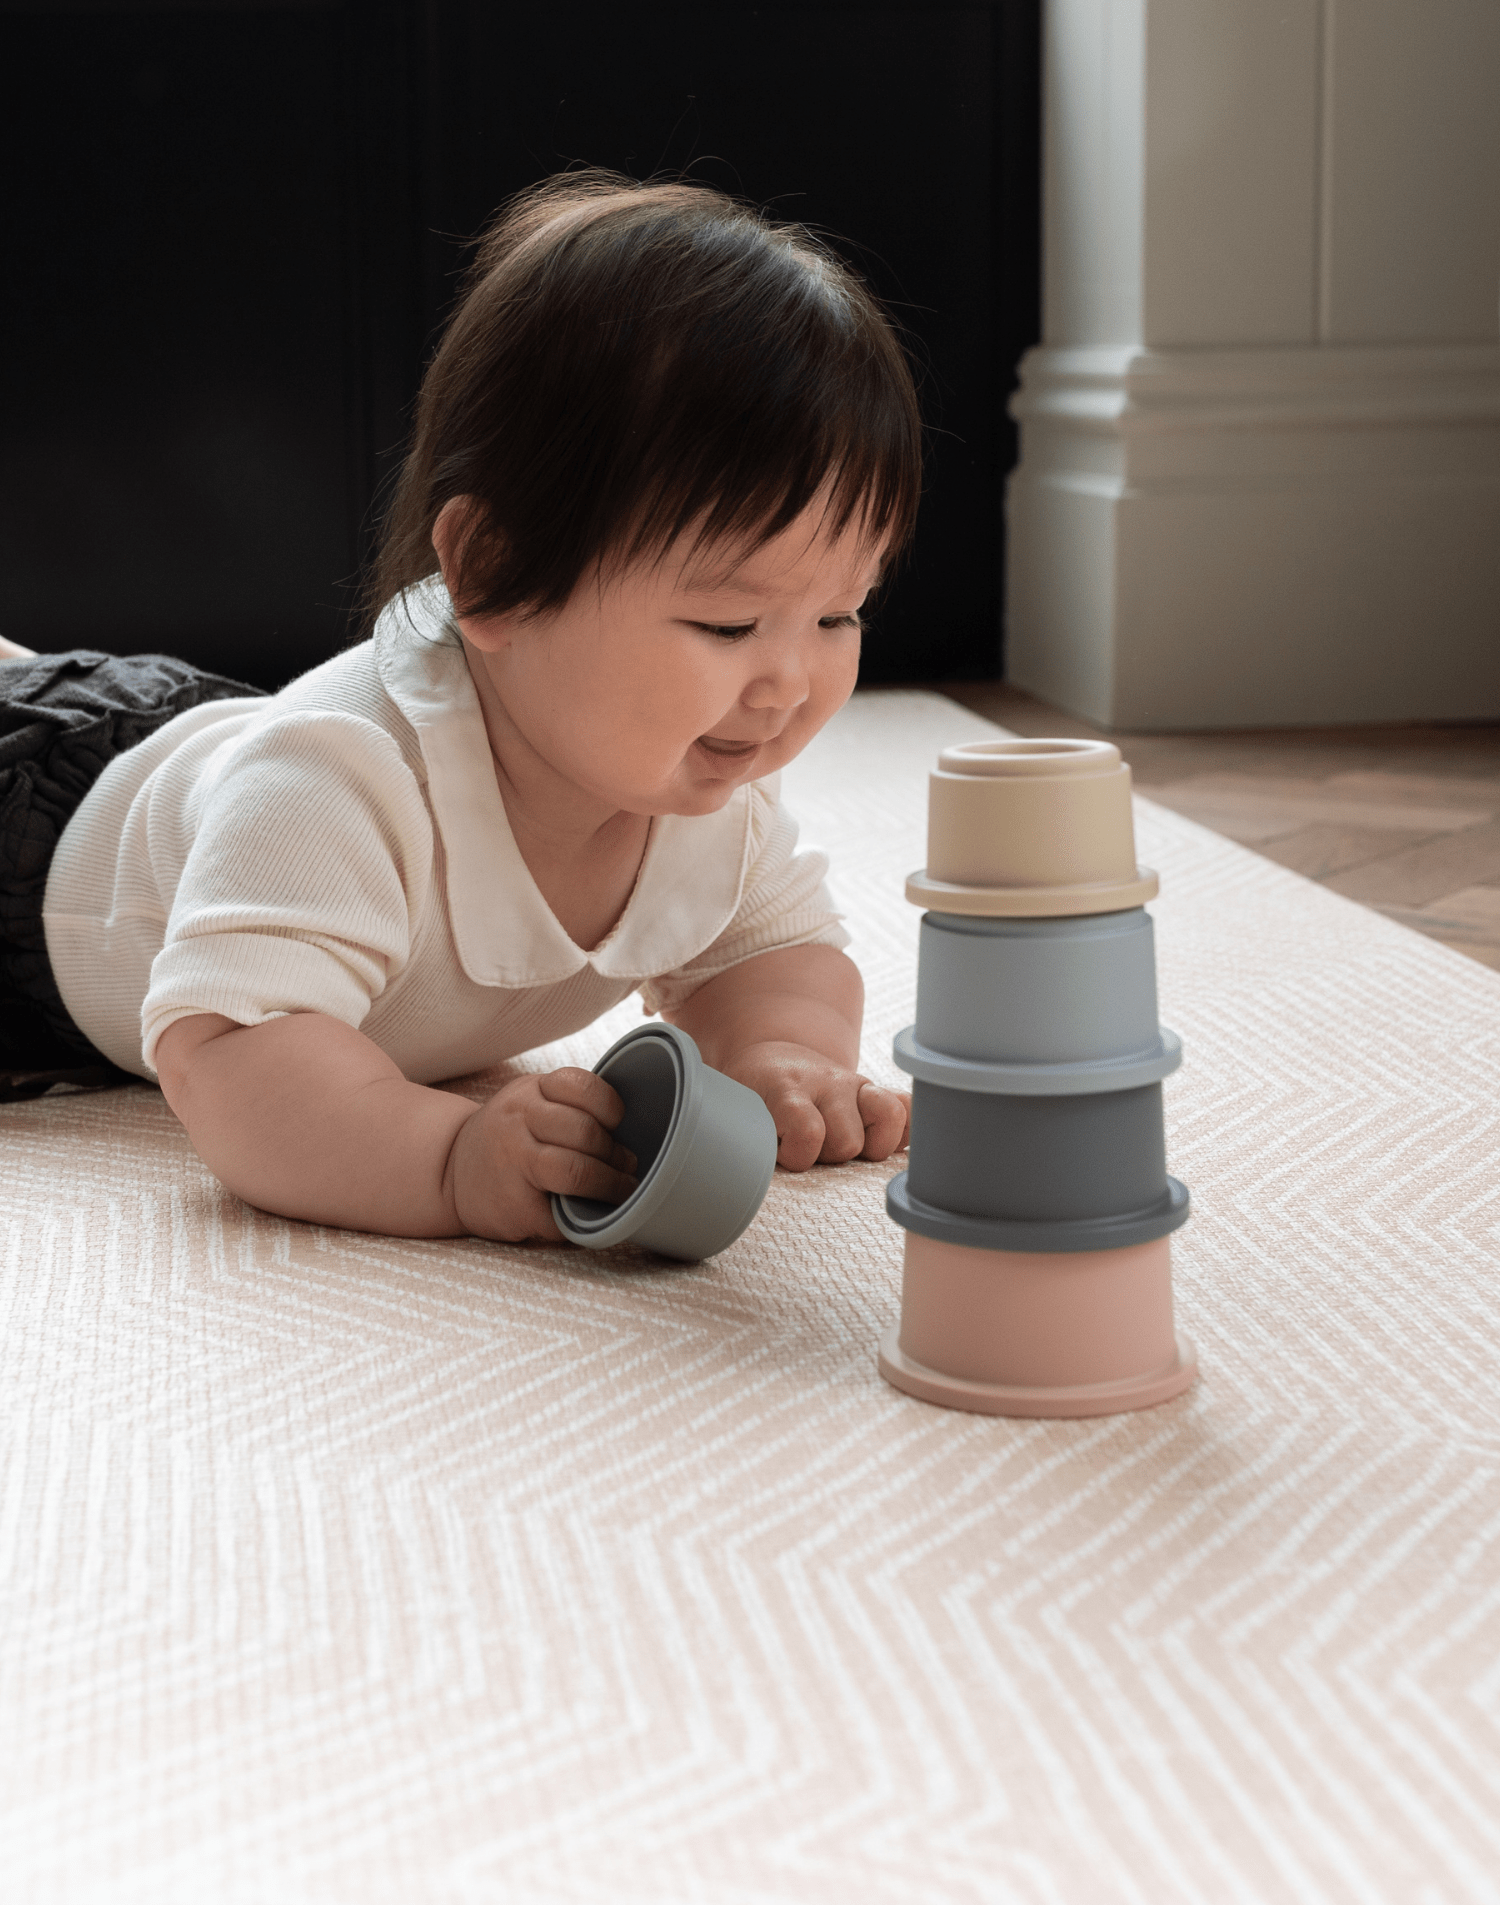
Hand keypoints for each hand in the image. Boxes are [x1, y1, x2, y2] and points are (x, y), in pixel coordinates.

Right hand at [447, 1067, 637, 1241]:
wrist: (450, 1173)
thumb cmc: (509, 1136)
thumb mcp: (531, 1102)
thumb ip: (571, 1105)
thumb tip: (633, 1127)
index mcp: (529, 1092)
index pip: (582, 1088)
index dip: (611, 1108)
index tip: (619, 1124)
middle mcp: (517, 1123)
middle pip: (584, 1132)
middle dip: (615, 1153)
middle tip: (626, 1165)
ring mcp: (512, 1165)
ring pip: (576, 1171)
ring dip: (610, 1185)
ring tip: (619, 1189)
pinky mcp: (514, 1207)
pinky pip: (564, 1213)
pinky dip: (584, 1216)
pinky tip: (587, 1211)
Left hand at [722, 1040, 909, 1170]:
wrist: (772, 1058)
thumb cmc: (751, 1099)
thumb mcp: (733, 1111)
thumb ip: (739, 1137)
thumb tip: (731, 1176)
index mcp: (784, 1086)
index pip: (808, 1130)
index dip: (796, 1154)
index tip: (778, 1153)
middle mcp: (824, 1081)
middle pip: (847, 1141)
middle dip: (828, 1157)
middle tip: (805, 1148)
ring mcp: (854, 1086)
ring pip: (885, 1126)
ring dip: (862, 1147)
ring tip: (836, 1146)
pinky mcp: (875, 1092)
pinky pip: (908, 1110)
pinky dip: (903, 1130)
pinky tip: (878, 1141)